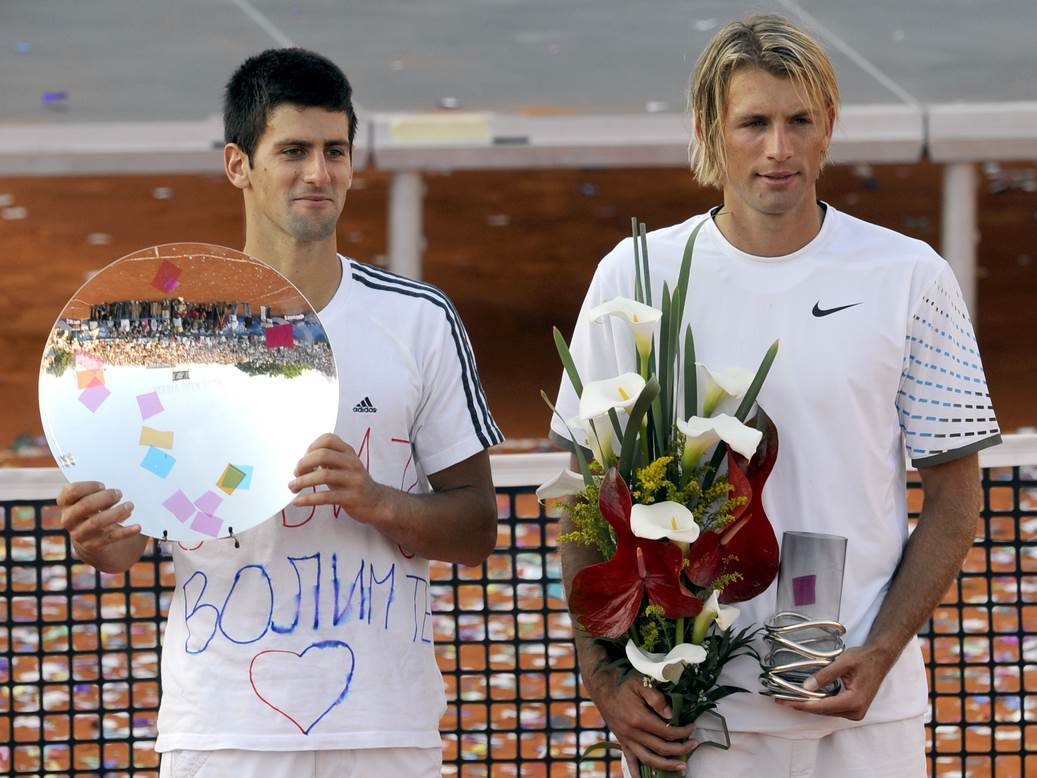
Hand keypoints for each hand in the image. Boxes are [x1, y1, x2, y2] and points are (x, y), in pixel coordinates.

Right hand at [57, 481, 140, 561]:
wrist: (94, 540)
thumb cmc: (96, 511)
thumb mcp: (93, 500)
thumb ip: (100, 491)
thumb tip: (123, 479)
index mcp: (66, 503)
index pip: (70, 492)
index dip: (87, 486)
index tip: (103, 485)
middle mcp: (69, 519)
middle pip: (84, 506)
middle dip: (104, 498)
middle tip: (119, 493)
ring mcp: (79, 534)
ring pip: (96, 522)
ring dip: (116, 513)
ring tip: (130, 506)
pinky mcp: (92, 546)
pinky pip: (110, 538)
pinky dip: (125, 532)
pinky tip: (137, 527)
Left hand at [288, 433, 391, 524]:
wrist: (377, 502)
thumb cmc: (353, 482)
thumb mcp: (343, 466)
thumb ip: (327, 460)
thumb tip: (300, 463)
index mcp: (348, 452)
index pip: (328, 439)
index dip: (311, 447)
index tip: (304, 459)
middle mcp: (352, 463)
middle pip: (322, 455)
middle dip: (303, 464)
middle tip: (295, 474)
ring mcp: (353, 480)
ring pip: (323, 476)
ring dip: (302, 481)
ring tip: (292, 487)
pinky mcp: (351, 497)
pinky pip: (326, 497)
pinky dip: (308, 499)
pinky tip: (297, 502)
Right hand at [586, 669, 696, 773]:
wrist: (603, 689)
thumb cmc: (624, 684)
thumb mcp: (641, 683)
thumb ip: (656, 698)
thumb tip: (671, 715)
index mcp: (639, 719)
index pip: (667, 732)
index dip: (682, 732)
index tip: (692, 728)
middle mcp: (633, 733)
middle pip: (661, 748)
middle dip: (681, 748)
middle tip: (693, 744)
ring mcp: (627, 740)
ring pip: (649, 760)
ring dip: (667, 765)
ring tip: (682, 766)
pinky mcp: (623, 743)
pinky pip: (630, 762)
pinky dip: (637, 774)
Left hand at [777, 644, 892, 719]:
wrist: (880, 658)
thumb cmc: (864, 658)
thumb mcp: (843, 662)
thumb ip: (825, 675)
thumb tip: (807, 687)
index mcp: (854, 701)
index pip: (822, 706)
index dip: (802, 704)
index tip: (786, 701)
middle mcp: (855, 711)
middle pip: (822, 711)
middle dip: (802, 705)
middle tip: (781, 700)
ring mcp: (855, 712)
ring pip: (826, 711)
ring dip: (808, 705)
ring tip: (789, 699)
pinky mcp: (853, 709)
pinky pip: (831, 708)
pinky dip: (818, 703)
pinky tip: (805, 698)